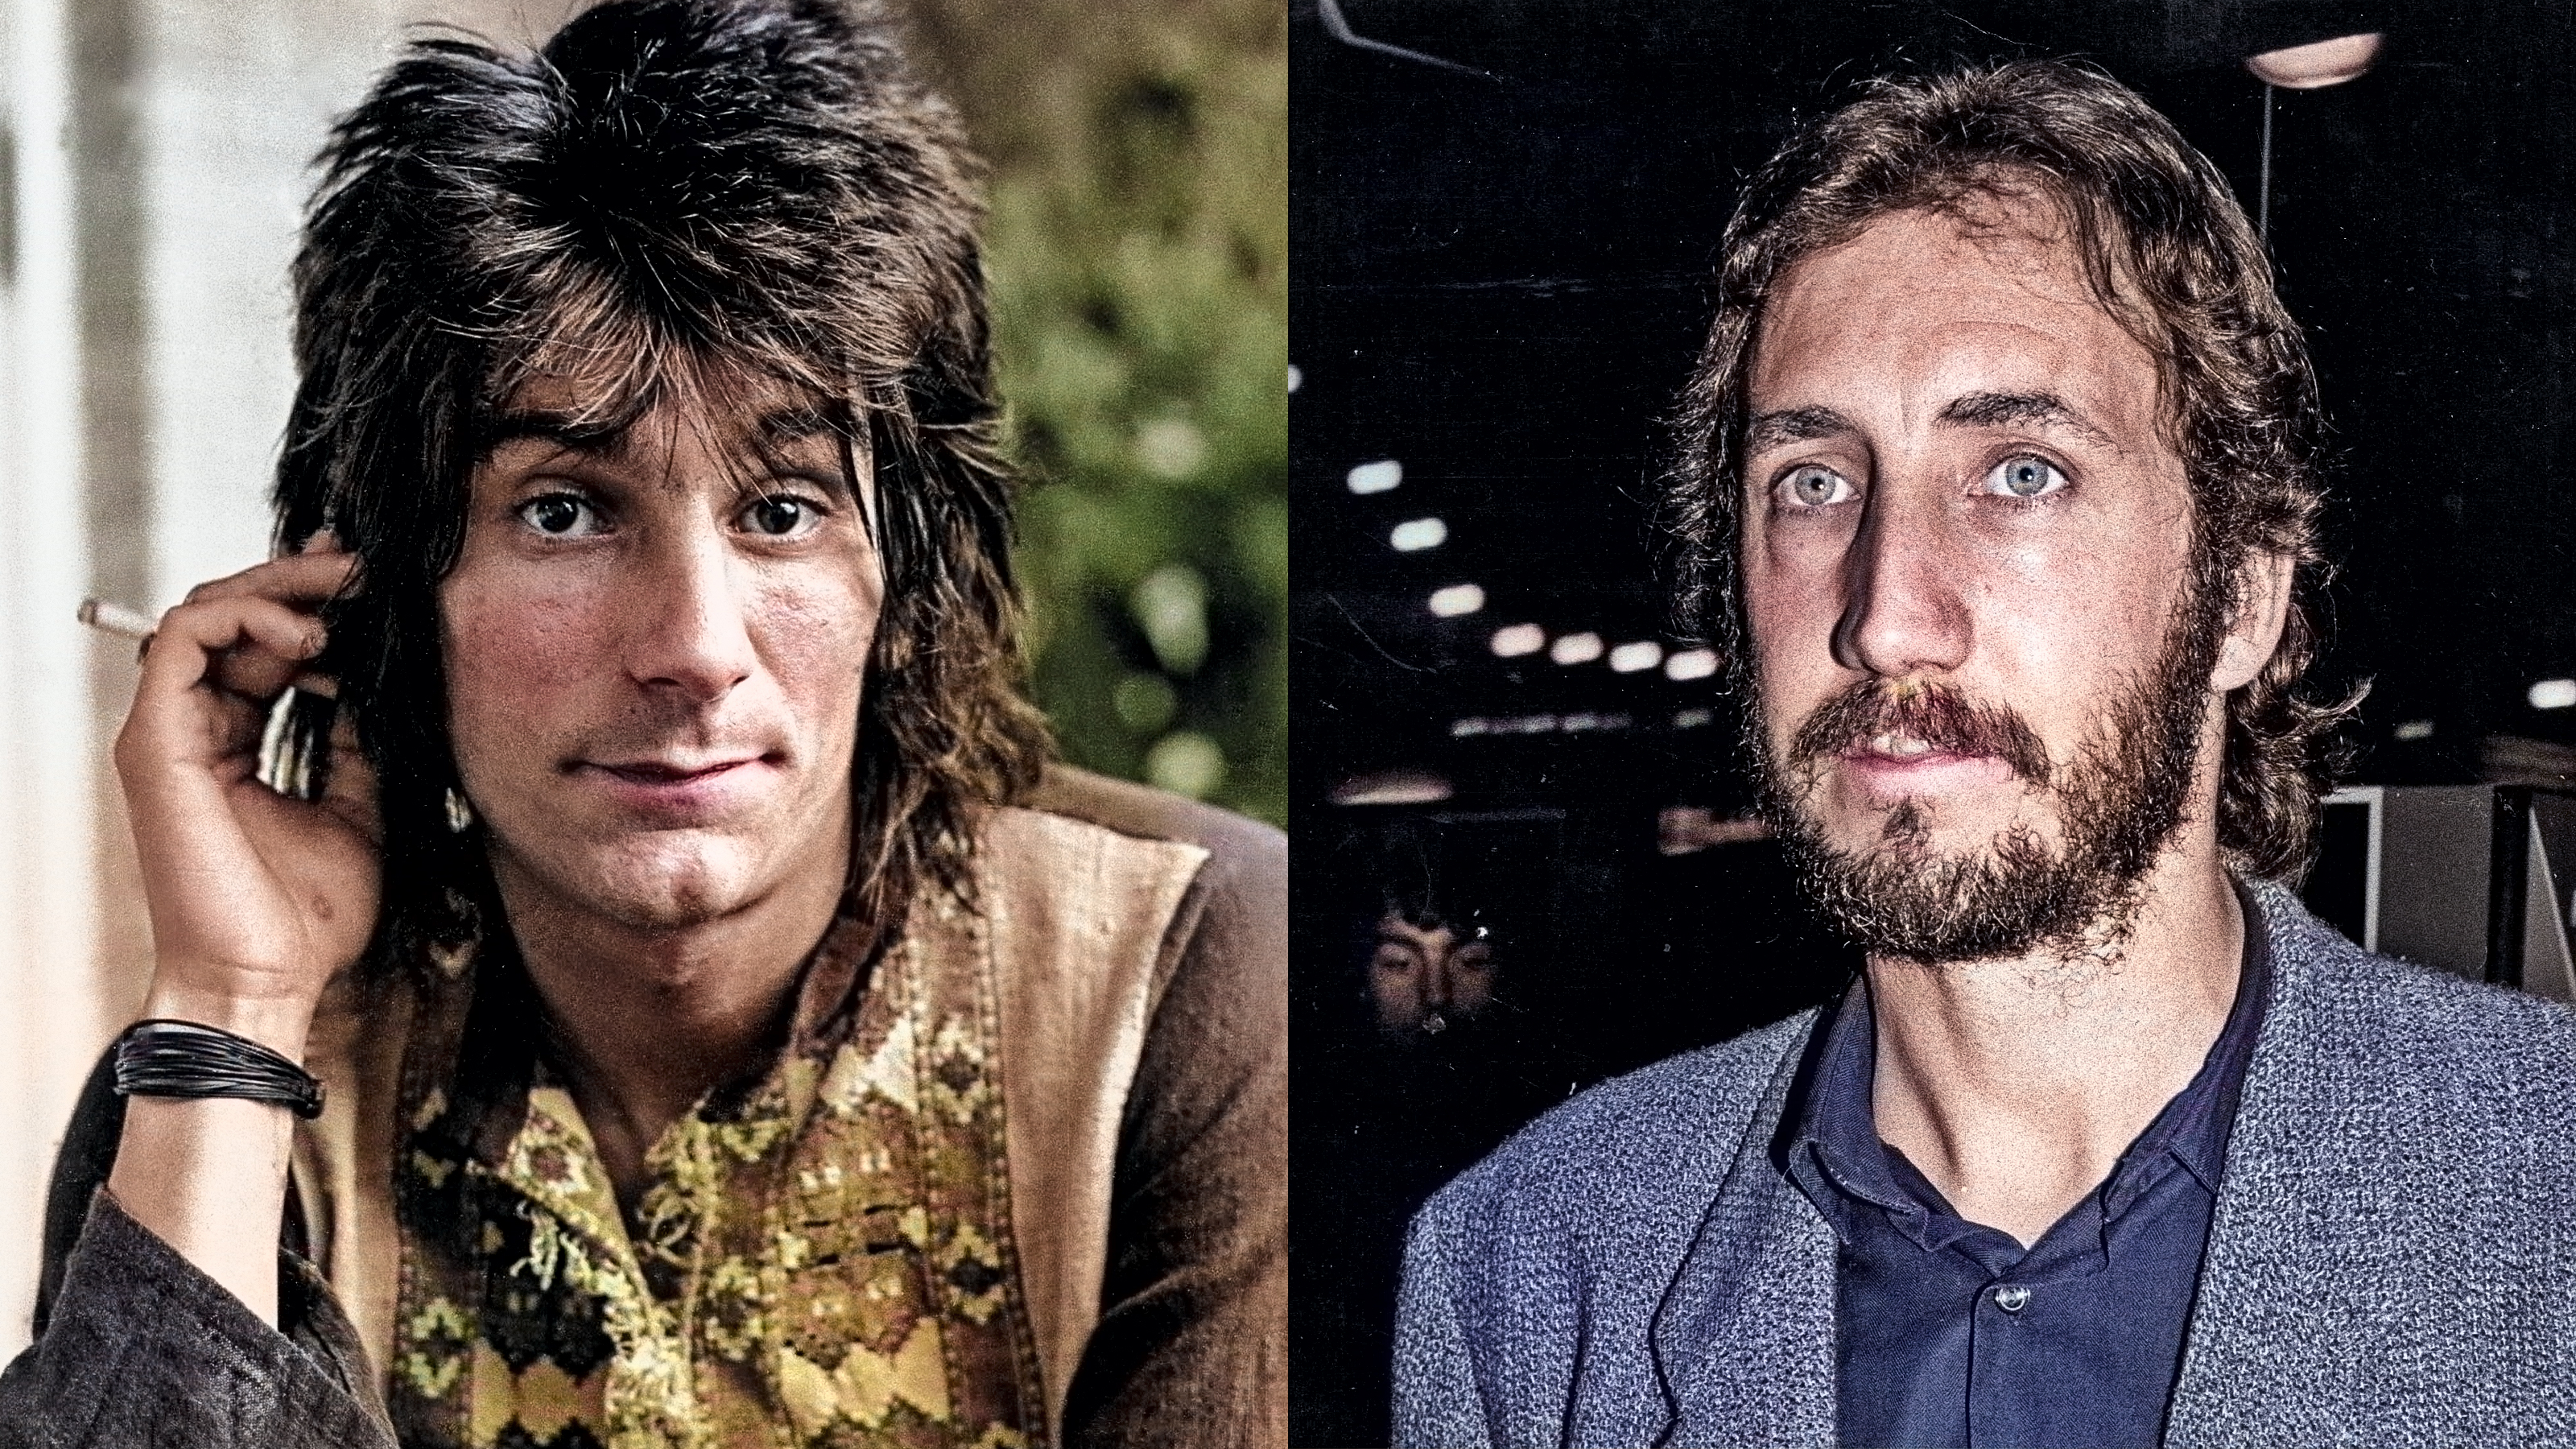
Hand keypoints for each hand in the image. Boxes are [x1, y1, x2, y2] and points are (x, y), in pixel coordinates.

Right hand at [113, 534, 378, 1055]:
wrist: (267, 979)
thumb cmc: (305, 918)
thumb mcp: (359, 813)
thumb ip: (357, 749)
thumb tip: (378, 692)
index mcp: (233, 743)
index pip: (260, 646)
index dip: (313, 606)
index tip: (376, 588)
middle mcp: (194, 729)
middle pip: (230, 616)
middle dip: (298, 579)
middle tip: (363, 566)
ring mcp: (169, 733)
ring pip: (203, 612)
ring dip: (276, 588)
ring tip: (342, 595)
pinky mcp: (156, 741)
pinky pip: (183, 640)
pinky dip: (244, 617)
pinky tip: (308, 639)